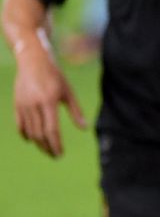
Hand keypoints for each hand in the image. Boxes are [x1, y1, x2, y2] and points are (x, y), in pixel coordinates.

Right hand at [13, 43, 86, 157]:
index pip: (51, 129)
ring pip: (29, 131)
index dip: (55, 144)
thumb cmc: (55, 76)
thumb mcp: (68, 91)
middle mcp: (34, 105)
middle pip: (39, 134)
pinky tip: (32, 140)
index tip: (60, 153)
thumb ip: (75, 111)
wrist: (33, 61)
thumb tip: (85, 128)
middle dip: (47, 147)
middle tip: (54, 155)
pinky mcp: (16, 105)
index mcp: (49, 101)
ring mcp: (23, 105)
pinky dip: (25, 134)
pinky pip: (20, 125)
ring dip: (38, 143)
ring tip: (46, 148)